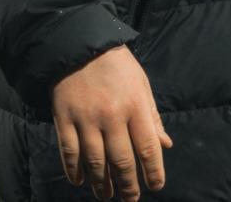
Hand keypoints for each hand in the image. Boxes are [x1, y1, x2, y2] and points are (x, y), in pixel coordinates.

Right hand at [51, 46, 173, 200]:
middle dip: (128, 185)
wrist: (79, 43)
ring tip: (106, 195)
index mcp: (135, 105)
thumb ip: (152, 116)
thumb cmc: (116, 65)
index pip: (148, 147)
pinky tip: (80, 181)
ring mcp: (86, 117)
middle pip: (121, 160)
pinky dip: (74, 169)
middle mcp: (111, 115)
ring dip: (101, 183)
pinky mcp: (64, 117)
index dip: (153, 171)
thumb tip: (165, 145)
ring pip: (95, 161)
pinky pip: (69, 151)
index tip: (156, 186)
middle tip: (130, 198)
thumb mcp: (141, 84)